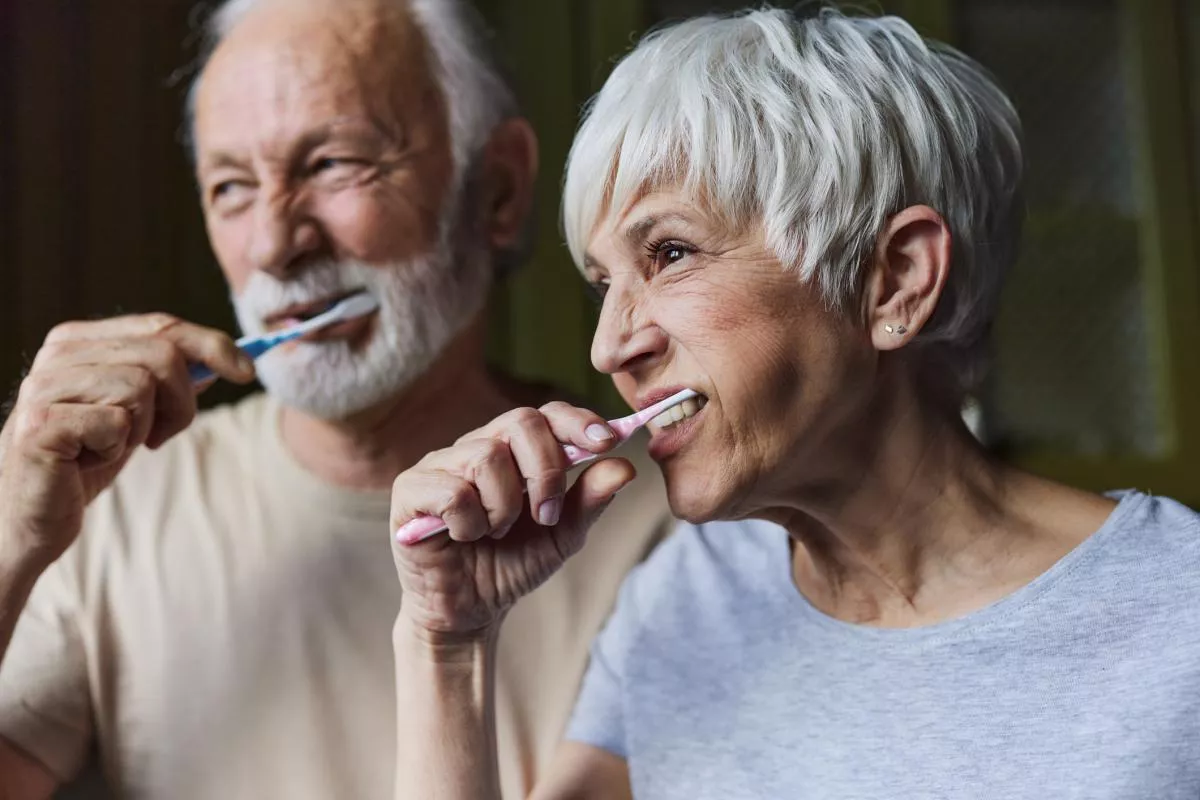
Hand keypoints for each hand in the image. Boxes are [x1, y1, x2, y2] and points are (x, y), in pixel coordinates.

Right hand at [0, 313, 254, 566]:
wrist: (32, 518)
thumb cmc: (84, 463)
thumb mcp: (136, 414)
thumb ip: (168, 380)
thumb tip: (221, 358)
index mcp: (79, 340)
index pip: (161, 325)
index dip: (212, 344)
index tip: (246, 371)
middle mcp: (57, 354)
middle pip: (162, 355)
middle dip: (181, 402)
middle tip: (158, 437)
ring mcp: (44, 387)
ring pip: (142, 387)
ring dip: (143, 429)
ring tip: (110, 447)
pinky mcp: (40, 424)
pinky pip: (117, 424)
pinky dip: (115, 450)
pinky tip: (87, 461)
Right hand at [390, 402, 635, 639]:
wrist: (468, 611)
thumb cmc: (511, 564)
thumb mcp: (562, 535)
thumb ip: (590, 500)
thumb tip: (625, 466)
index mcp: (513, 451)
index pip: (546, 414)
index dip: (578, 421)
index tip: (608, 442)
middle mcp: (475, 446)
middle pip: (520, 422)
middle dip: (545, 470)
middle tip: (545, 515)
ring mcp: (439, 464)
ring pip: (486, 457)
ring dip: (505, 506)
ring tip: (497, 531)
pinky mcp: (410, 490)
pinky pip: (452, 491)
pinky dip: (470, 522)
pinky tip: (464, 537)